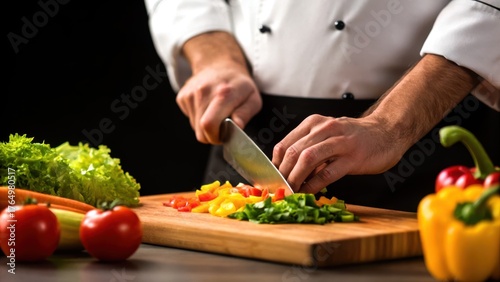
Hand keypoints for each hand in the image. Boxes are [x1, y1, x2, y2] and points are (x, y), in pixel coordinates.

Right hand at [176, 62, 260, 143]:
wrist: (219, 64)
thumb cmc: (239, 85)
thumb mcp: (253, 99)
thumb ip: (245, 113)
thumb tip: (237, 126)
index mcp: (224, 93)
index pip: (209, 124)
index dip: (215, 137)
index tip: (224, 136)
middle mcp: (204, 92)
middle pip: (200, 130)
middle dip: (211, 135)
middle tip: (222, 128)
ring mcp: (190, 93)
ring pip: (194, 126)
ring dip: (205, 126)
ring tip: (215, 113)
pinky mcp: (182, 96)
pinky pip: (189, 118)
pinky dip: (198, 117)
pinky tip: (206, 107)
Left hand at [272, 115, 406, 193]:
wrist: (386, 132)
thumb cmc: (354, 137)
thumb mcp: (327, 136)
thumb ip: (308, 149)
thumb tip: (288, 171)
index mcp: (314, 123)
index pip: (285, 144)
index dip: (275, 165)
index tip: (272, 179)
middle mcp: (325, 129)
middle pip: (294, 152)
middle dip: (283, 174)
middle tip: (279, 189)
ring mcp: (340, 142)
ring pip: (308, 159)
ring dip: (295, 178)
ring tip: (291, 191)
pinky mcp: (353, 158)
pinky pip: (327, 173)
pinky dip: (314, 184)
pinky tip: (309, 192)